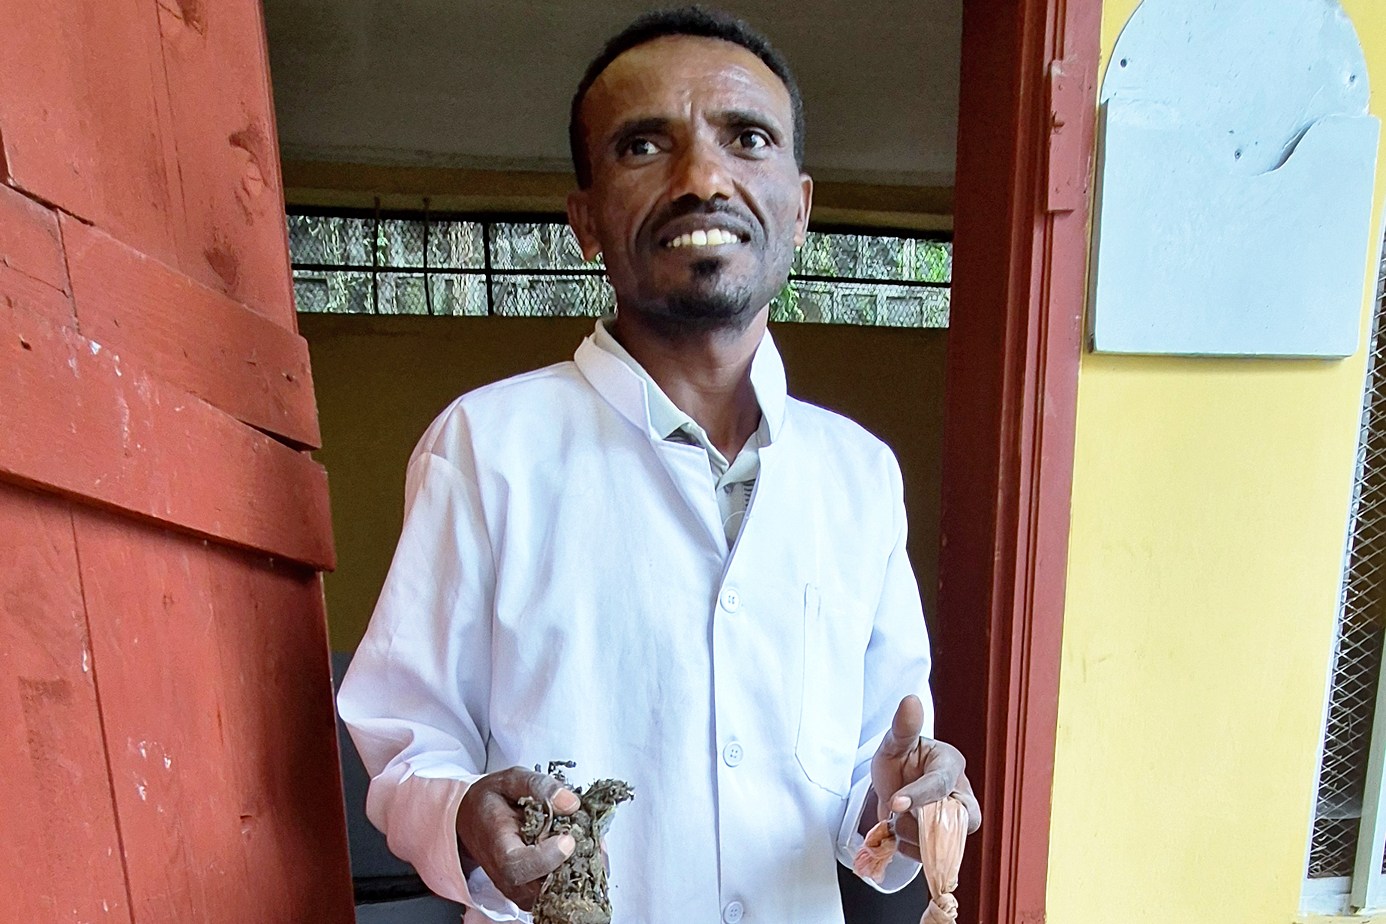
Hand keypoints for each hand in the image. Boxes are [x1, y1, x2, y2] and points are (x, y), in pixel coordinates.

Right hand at [456, 767, 579, 909]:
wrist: (471, 819)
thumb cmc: (491, 800)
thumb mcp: (511, 780)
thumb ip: (539, 786)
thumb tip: (571, 803)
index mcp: (496, 846)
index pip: (516, 866)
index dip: (545, 858)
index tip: (567, 839)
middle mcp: (505, 876)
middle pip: (541, 887)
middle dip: (573, 864)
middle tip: (589, 838)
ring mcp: (518, 889)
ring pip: (554, 894)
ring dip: (578, 870)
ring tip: (588, 842)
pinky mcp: (531, 893)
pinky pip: (558, 892)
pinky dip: (576, 873)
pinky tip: (583, 851)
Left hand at [869, 695, 981, 861]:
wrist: (892, 785)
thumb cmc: (899, 760)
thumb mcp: (894, 743)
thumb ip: (903, 727)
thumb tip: (910, 701)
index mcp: (951, 764)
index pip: (941, 784)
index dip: (919, 795)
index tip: (895, 802)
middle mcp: (961, 793)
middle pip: (963, 820)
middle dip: (924, 823)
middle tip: (897, 814)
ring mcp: (956, 820)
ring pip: (948, 842)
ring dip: (912, 836)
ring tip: (894, 819)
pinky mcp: (946, 841)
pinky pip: (935, 855)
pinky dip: (911, 850)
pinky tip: (898, 834)